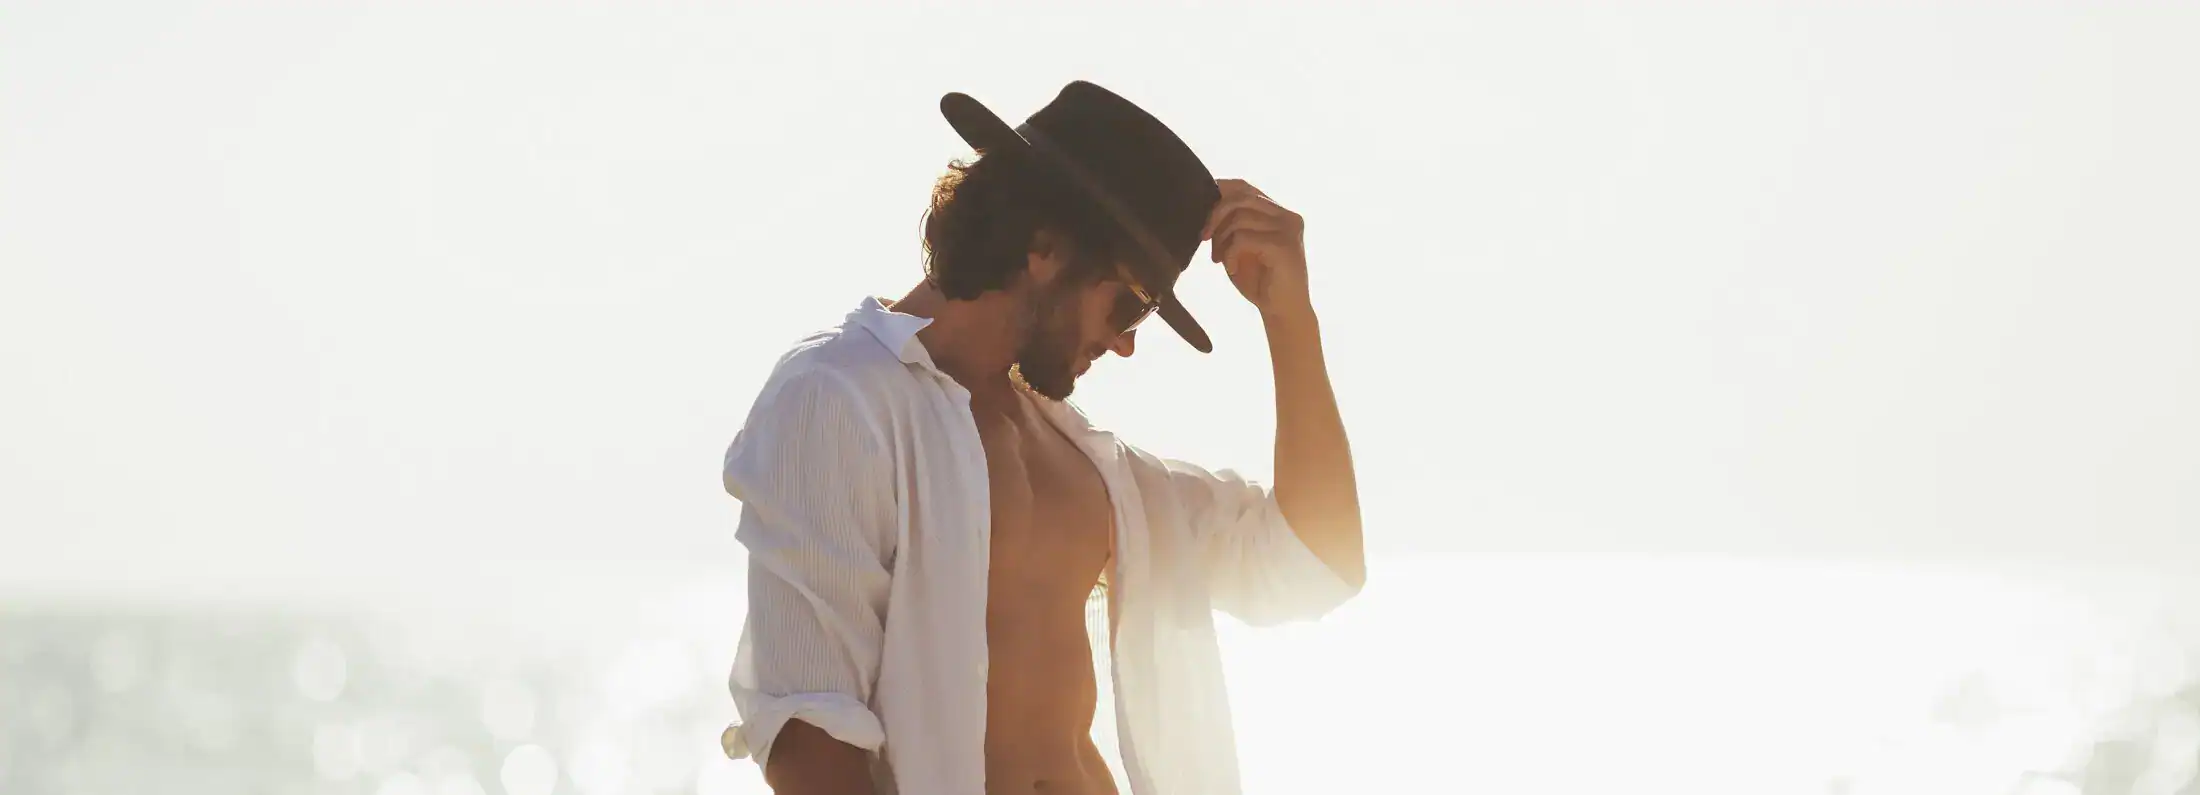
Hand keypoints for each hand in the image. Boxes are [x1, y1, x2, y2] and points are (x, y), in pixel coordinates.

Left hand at [1201, 179, 1312, 320]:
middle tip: (1204, 238)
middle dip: (1215, 216)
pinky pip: (1243, 238)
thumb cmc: (1260, 281)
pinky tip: (1231, 269)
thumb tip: (1205, 205)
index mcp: (1278, 213)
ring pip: (1240, 218)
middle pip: (1240, 198)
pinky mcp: (1284, 246)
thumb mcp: (1240, 247)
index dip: (1219, 191)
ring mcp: (1288, 230)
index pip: (1245, 188)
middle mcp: (1287, 216)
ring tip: (1219, 259)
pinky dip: (1230, 253)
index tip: (1199, 207)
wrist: (1282, 312)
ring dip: (1221, 239)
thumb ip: (1231, 225)